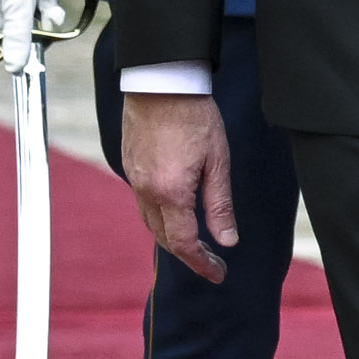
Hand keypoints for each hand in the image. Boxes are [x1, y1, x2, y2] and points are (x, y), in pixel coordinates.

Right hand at [0, 0, 59, 75]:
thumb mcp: (17, 7)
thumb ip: (18, 38)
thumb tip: (15, 70)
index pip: (18, 51)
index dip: (34, 41)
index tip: (38, 24)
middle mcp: (0, 20)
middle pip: (36, 31)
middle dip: (43, 10)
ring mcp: (13, 6)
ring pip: (44, 13)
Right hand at [121, 92, 237, 286]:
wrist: (160, 83)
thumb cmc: (195, 117)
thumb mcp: (218, 162)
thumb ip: (220, 205)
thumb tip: (228, 241)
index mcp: (170, 192)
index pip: (184, 243)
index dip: (202, 263)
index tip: (219, 274)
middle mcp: (146, 191)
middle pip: (164, 237)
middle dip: (189, 255)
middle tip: (214, 263)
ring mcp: (134, 179)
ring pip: (151, 222)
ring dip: (173, 237)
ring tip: (199, 244)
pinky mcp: (129, 167)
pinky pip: (143, 203)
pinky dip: (161, 217)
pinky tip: (178, 214)